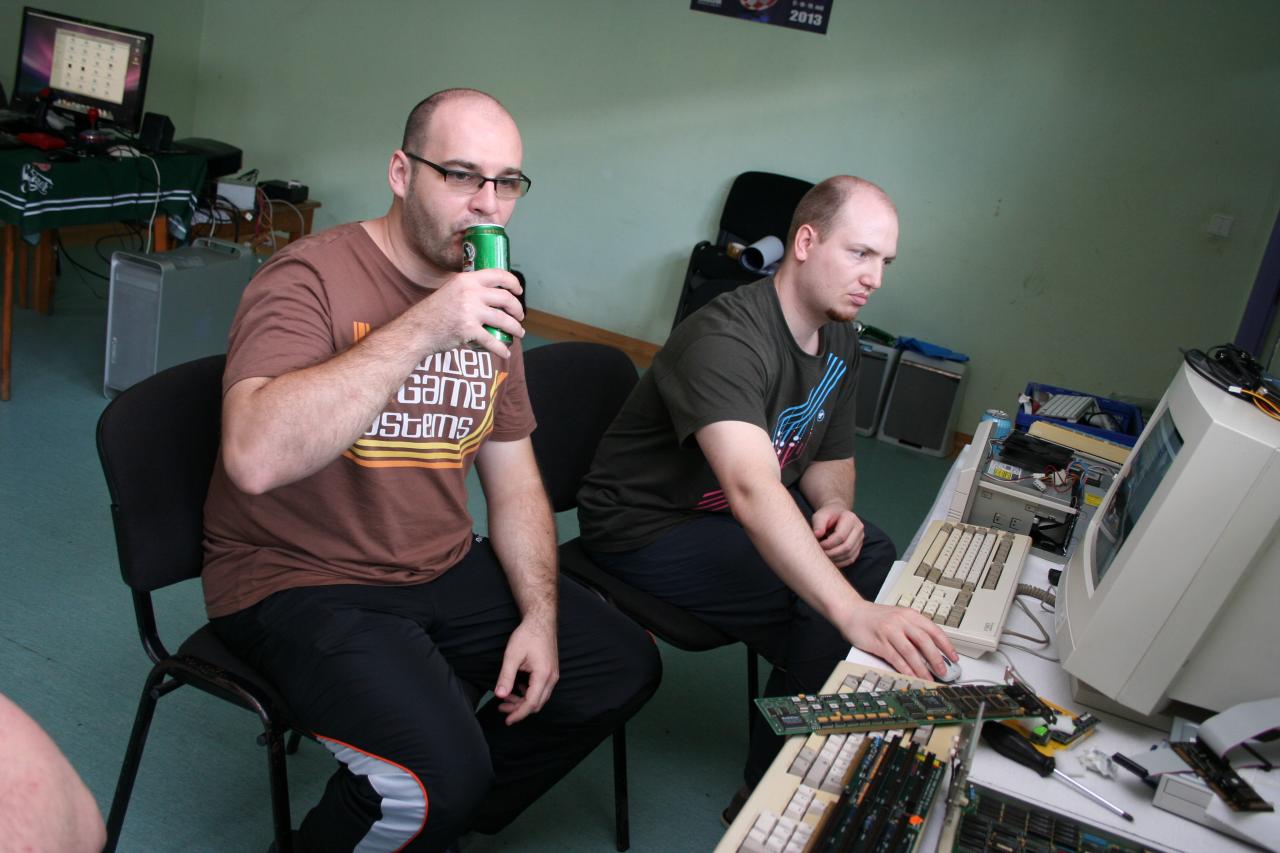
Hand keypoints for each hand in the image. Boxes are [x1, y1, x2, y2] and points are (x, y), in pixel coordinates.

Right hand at [421, 268, 524, 357]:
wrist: (417, 330)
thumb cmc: (433, 312)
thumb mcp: (450, 290)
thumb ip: (468, 289)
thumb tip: (489, 293)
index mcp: (466, 280)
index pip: (498, 275)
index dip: (513, 282)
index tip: (519, 291)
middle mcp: (470, 293)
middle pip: (506, 299)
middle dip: (518, 309)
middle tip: (520, 316)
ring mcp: (470, 311)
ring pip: (504, 320)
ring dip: (515, 328)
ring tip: (518, 332)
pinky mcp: (469, 330)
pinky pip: (492, 341)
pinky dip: (501, 349)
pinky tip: (505, 353)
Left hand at [493, 615, 558, 724]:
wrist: (541, 620)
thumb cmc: (528, 635)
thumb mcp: (512, 655)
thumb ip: (506, 677)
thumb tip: (499, 695)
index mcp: (543, 675)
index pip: (531, 703)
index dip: (518, 714)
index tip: (507, 720)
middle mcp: (551, 678)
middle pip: (537, 704)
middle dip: (519, 709)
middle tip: (501, 708)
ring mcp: (553, 675)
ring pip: (539, 698)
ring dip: (523, 702)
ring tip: (506, 700)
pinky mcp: (551, 672)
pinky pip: (541, 690)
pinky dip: (529, 694)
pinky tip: (517, 689)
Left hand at [811, 505, 864, 566]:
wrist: (836, 515)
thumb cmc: (827, 516)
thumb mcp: (820, 516)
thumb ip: (818, 524)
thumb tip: (817, 534)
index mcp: (850, 518)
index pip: (840, 536)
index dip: (828, 544)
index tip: (819, 545)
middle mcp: (859, 528)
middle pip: (846, 547)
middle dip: (832, 553)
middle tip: (821, 553)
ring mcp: (860, 538)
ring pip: (849, 555)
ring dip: (835, 559)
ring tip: (824, 557)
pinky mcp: (858, 547)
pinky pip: (851, 559)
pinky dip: (840, 563)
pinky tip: (830, 561)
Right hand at [844, 602, 958, 679]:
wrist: (851, 612)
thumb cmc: (875, 617)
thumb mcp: (898, 617)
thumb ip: (913, 630)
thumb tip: (931, 650)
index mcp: (909, 614)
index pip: (933, 630)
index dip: (946, 646)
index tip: (954, 658)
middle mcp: (901, 621)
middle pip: (924, 642)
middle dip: (936, 659)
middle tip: (944, 671)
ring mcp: (890, 632)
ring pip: (911, 652)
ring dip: (922, 668)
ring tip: (929, 678)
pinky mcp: (879, 643)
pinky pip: (896, 658)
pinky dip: (905, 669)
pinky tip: (912, 676)